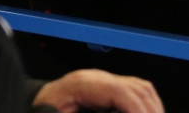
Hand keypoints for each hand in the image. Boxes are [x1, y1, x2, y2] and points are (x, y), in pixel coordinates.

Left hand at [34, 69, 162, 112]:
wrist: (36, 107)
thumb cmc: (43, 110)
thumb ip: (85, 112)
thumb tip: (117, 109)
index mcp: (81, 84)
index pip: (119, 90)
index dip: (136, 108)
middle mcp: (96, 78)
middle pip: (136, 87)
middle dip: (150, 109)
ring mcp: (103, 82)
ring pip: (140, 88)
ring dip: (152, 107)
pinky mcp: (106, 91)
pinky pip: (134, 92)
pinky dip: (146, 105)